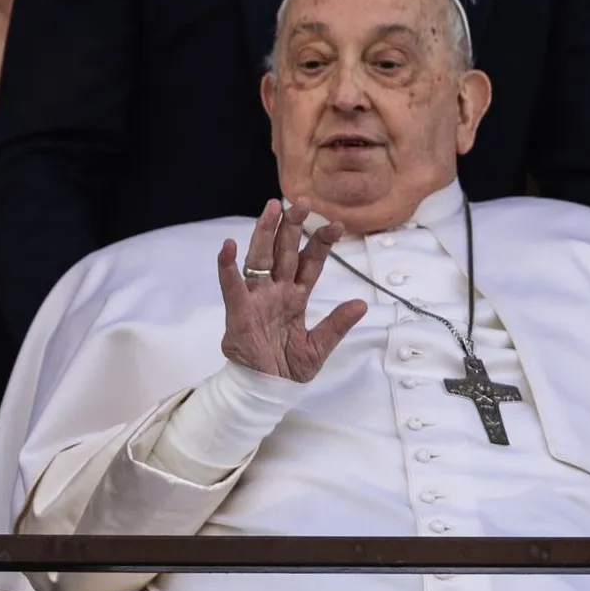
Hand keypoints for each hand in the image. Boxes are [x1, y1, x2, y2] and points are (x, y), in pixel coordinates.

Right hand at [217, 198, 366, 381]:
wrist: (267, 389)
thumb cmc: (289, 368)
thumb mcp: (319, 347)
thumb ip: (337, 325)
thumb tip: (361, 304)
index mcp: (296, 297)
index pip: (310, 264)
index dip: (321, 244)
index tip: (337, 225)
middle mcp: (276, 291)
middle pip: (285, 252)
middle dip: (293, 227)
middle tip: (302, 201)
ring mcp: (257, 298)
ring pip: (260, 258)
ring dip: (265, 233)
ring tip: (272, 208)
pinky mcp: (239, 311)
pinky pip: (232, 286)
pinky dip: (228, 267)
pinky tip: (229, 245)